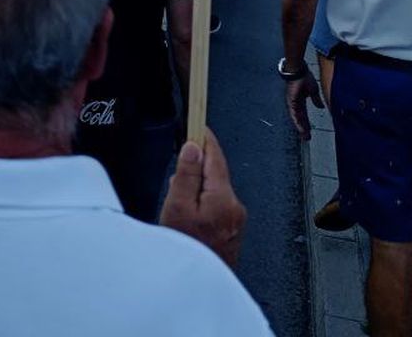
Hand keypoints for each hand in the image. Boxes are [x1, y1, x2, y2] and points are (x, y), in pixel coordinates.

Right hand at [159, 129, 246, 268]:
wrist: (196, 286)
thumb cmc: (185, 248)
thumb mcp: (177, 206)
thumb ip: (187, 174)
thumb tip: (194, 147)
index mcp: (223, 197)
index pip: (216, 156)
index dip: (205, 138)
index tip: (197, 123)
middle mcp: (235, 206)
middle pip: (216, 173)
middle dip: (196, 169)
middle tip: (175, 181)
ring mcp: (236, 220)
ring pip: (215, 190)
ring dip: (198, 188)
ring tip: (178, 206)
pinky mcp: (232, 229)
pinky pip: (217, 205)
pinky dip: (202, 203)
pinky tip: (188, 218)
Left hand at [286, 73, 323, 141]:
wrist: (299, 71)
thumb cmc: (304, 77)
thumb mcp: (313, 91)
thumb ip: (316, 100)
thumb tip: (320, 107)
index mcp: (301, 101)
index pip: (304, 115)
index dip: (306, 124)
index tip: (309, 132)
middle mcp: (295, 103)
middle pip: (300, 119)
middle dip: (303, 129)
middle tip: (306, 138)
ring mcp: (291, 103)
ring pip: (296, 118)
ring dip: (300, 128)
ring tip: (304, 136)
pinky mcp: (290, 101)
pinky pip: (293, 114)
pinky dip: (296, 121)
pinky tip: (299, 128)